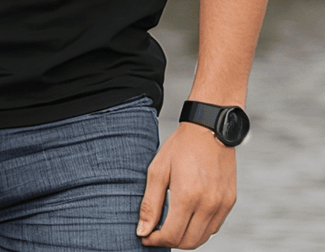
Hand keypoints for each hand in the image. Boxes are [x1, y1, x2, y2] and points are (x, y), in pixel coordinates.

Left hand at [137, 123, 236, 247]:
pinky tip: (187, 219)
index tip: (145, 237)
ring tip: (169, 227)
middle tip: (155, 234)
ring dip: (185, 238)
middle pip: (188, 242)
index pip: (172, 235)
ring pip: (203, 238)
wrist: (208, 130)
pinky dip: (200, 230)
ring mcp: (222, 205)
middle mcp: (208, 205)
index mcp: (187, 197)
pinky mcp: (229, 202)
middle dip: (169, 242)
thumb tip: (142, 231)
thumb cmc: (180, 147)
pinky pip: (214, 227)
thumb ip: (150, 204)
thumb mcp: (157, 170)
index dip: (155, 240)